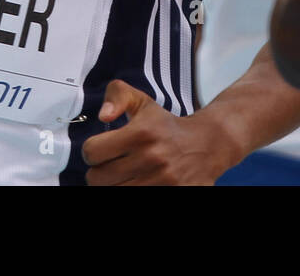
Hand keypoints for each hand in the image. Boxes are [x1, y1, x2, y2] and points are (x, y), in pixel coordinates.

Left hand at [82, 79, 238, 184]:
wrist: (208, 144)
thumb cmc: (168, 126)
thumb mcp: (143, 103)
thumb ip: (117, 97)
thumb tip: (103, 115)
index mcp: (141, 133)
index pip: (92, 152)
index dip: (92, 150)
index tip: (101, 149)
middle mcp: (151, 158)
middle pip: (97, 178)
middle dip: (99, 171)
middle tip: (110, 165)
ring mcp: (162, 181)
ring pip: (113, 192)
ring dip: (114, 184)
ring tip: (123, 175)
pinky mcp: (172, 194)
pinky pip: (136, 202)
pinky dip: (130, 191)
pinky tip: (136, 182)